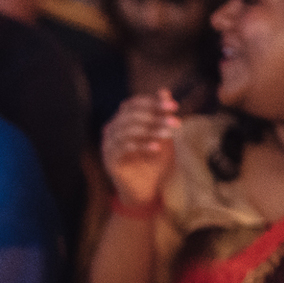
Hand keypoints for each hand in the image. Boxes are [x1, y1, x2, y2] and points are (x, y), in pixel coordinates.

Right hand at [101, 89, 178, 210]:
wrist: (146, 191)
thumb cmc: (153, 162)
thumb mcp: (162, 136)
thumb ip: (161, 115)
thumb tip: (164, 91)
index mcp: (121, 122)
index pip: (133, 105)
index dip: (153, 103)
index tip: (174, 106)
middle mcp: (111, 131)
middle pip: (130, 116)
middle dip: (155, 116)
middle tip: (175, 121)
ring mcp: (108, 146)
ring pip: (127, 130)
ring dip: (151, 130)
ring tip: (169, 134)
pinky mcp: (110, 161)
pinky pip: (124, 148)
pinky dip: (142, 146)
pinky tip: (157, 148)